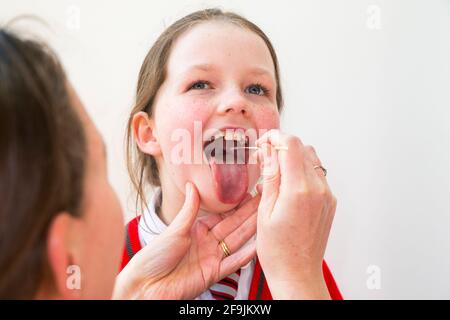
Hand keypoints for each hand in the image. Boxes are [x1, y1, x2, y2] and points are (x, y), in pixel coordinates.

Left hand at [114, 182, 258, 298]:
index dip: (238, 205)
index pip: (223, 215)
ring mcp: (212, 258)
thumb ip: (189, 209)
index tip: (251, 193)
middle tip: (266, 201)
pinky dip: (246, 255)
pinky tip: (259, 244)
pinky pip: (233, 263)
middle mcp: (207, 243)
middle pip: (233, 226)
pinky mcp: (213, 274)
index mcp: (197, 230)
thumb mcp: (175, 229)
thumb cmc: (154, 256)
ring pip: (237, 241)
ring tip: (267, 217)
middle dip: (250, 214)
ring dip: (252, 230)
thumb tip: (192, 185)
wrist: (147, 285)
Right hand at [254, 129, 336, 298]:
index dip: (275, 137)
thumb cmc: (278, 250)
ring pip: (311, 159)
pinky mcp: (330, 201)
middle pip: (303, 148)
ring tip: (275, 172)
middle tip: (265, 157)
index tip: (263, 141)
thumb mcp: (265, 210)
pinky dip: (301, 171)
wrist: (298, 274)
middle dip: (282, 146)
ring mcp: (327, 195)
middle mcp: (318, 189)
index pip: (291, 144)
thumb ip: (269, 175)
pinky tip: (287, 186)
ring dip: (293, 157)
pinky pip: (317, 174)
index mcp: (299, 190)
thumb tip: (268, 149)